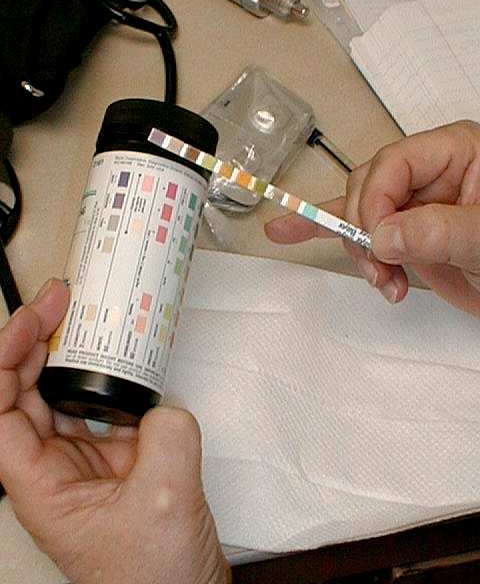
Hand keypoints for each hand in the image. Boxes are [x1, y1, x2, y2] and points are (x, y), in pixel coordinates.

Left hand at [0, 279, 229, 583]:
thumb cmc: (154, 576)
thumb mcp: (164, 499)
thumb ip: (165, 436)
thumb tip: (160, 405)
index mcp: (41, 486)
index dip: (6, 359)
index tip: (35, 321)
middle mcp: (52, 467)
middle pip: (20, 392)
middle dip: (31, 341)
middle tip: (57, 303)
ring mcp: (82, 458)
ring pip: (56, 393)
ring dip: (63, 353)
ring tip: (79, 318)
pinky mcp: (114, 454)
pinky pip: (98, 401)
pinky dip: (103, 372)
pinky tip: (115, 355)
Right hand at [265, 120, 479, 316]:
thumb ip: (441, 230)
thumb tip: (385, 232)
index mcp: (459, 153)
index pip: (395, 164)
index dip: (377, 203)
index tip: (380, 242)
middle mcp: (433, 175)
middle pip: (369, 187)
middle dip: (365, 231)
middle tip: (381, 267)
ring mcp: (415, 206)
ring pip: (358, 212)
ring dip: (356, 248)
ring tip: (381, 279)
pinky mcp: (404, 234)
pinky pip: (356, 227)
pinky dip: (323, 231)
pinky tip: (287, 230)